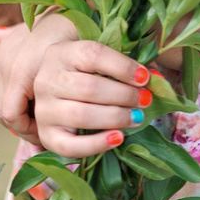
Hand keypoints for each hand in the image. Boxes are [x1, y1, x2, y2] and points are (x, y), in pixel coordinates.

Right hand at [0, 13, 152, 156]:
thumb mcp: (98, 59)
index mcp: (61, 52)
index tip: (145, 77)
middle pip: (89, 87)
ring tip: (137, 118)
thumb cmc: (85, 71)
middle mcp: (47, 79)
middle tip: (145, 100)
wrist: (55, 90)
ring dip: (115, 117)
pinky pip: (70, 146)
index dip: (122, 66)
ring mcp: (43, 109)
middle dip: (123, 95)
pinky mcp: (45, 135)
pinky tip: (118, 138)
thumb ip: (123, 66)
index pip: (93, 54)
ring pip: (81, 115)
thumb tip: (155, 79)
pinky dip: (96, 144)